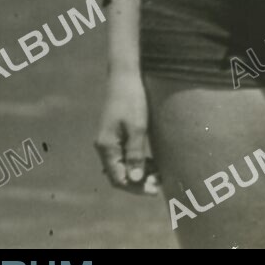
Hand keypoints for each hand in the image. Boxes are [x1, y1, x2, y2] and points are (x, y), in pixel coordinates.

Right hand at [95, 72, 159, 195]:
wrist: (125, 75)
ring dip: (139, 173)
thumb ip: (135, 154)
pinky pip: (124, 155)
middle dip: (138, 182)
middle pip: (119, 174)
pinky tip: (152, 164)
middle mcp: (105, 146)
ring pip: (122, 165)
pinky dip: (137, 162)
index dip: (136, 187)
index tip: (154, 190)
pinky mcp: (116, 133)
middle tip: (159, 184)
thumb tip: (135, 179)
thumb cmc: (132, 99)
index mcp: (107, 146)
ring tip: (158, 176)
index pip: (118, 178)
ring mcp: (110, 139)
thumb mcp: (137, 127)